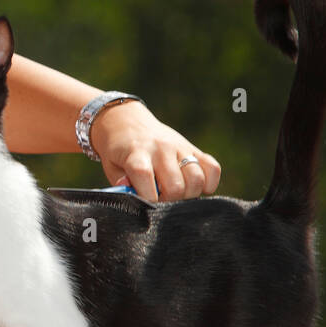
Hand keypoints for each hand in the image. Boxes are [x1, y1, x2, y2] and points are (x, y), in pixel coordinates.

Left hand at [90, 101, 221, 203]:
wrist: (125, 121)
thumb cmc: (117, 151)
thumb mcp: (111, 167)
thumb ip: (122, 186)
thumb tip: (136, 200)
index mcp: (137, 154)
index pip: (146, 178)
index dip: (148, 199)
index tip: (146, 205)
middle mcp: (161, 149)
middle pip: (176, 186)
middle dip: (169, 202)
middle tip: (161, 200)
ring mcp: (179, 147)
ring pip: (196, 179)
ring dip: (189, 194)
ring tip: (176, 194)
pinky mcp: (193, 148)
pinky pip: (213, 167)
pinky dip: (209, 183)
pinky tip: (197, 187)